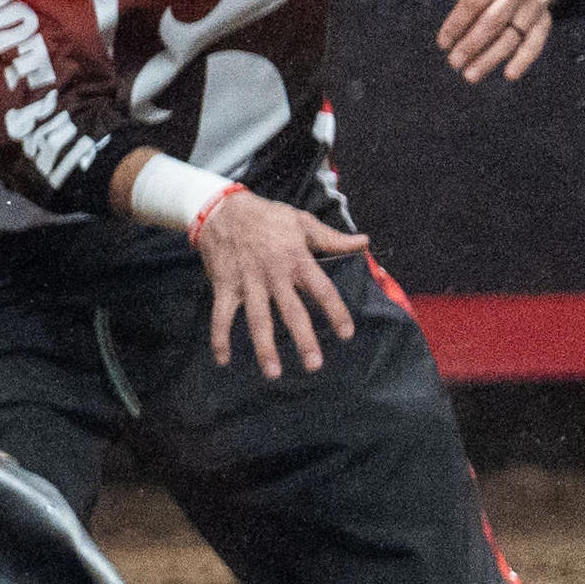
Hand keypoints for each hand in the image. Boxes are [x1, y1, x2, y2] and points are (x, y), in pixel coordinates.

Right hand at [194, 188, 369, 380]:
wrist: (221, 210)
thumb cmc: (267, 216)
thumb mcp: (302, 222)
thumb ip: (332, 239)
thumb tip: (365, 243)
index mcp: (296, 259)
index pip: (322, 289)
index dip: (335, 312)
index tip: (346, 334)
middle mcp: (273, 274)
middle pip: (291, 311)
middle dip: (303, 339)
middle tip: (314, 365)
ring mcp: (247, 282)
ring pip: (258, 319)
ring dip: (264, 347)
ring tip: (273, 373)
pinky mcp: (224, 286)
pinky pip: (221, 316)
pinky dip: (219, 338)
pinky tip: (223, 360)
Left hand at [436, 0, 552, 86]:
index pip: (473, 2)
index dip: (456, 24)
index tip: (442, 44)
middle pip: (493, 22)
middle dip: (471, 45)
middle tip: (454, 63)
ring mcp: (534, 6)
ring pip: (511, 36)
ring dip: (490, 58)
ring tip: (470, 75)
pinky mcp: (544, 20)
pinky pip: (536, 42)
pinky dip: (524, 60)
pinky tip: (509, 75)